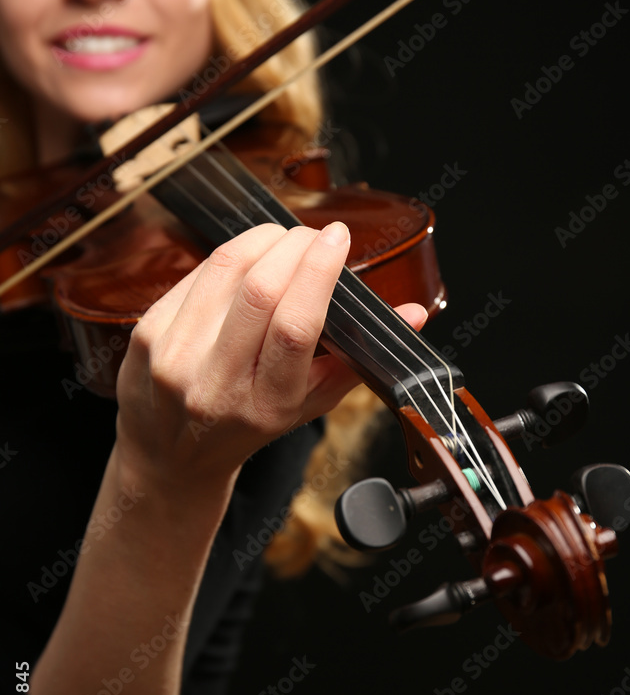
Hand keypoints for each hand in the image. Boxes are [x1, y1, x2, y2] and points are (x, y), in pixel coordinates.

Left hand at [115, 221, 426, 493]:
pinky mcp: (148, 333)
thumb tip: (416, 312)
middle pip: (260, 290)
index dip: (319, 272)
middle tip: (315, 237)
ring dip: (264, 240)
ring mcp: (175, 358)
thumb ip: (359, 357)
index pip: (295, 327)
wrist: (171, 457)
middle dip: (295, 246)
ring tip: (285, 241)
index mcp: (266, 405)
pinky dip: (231, 256)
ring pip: (226, 269)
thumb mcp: (309, 404)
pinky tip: (247, 260)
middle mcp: (216, 384)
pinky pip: (198, 273)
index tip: (337, 240)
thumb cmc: (248, 426)